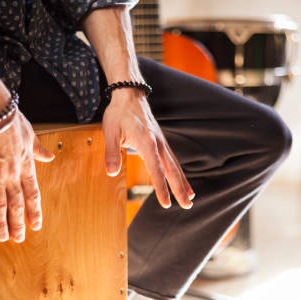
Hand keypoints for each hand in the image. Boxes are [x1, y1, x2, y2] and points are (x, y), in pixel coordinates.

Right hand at [0, 112, 54, 241]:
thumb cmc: (11, 120)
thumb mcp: (31, 134)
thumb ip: (39, 149)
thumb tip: (49, 156)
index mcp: (26, 166)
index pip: (33, 193)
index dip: (34, 210)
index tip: (36, 224)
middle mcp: (13, 174)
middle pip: (18, 204)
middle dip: (19, 222)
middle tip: (19, 238)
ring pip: (1, 205)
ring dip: (3, 223)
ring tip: (4, 237)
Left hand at [102, 89, 194, 208]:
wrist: (129, 94)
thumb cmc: (119, 112)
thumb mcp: (110, 131)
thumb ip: (112, 152)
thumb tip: (111, 173)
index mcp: (147, 142)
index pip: (156, 170)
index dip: (161, 188)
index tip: (166, 203)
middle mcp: (158, 143)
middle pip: (172, 170)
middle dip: (180, 189)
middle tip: (188, 205)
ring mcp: (161, 142)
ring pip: (175, 165)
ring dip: (183, 182)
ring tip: (190, 197)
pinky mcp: (160, 141)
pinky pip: (172, 159)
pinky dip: (178, 171)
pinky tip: (181, 179)